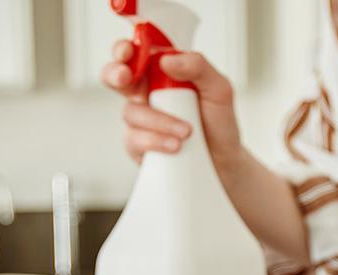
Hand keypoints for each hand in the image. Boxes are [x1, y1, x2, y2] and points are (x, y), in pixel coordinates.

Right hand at [102, 41, 243, 170]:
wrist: (222, 160)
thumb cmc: (217, 122)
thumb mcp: (218, 88)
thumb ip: (198, 67)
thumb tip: (167, 60)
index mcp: (161, 73)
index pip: (135, 55)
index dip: (124, 51)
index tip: (128, 53)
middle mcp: (146, 93)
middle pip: (114, 77)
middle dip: (115, 74)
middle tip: (125, 77)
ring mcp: (139, 120)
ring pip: (131, 112)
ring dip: (158, 120)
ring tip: (187, 131)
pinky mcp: (137, 145)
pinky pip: (135, 139)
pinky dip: (155, 141)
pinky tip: (175, 146)